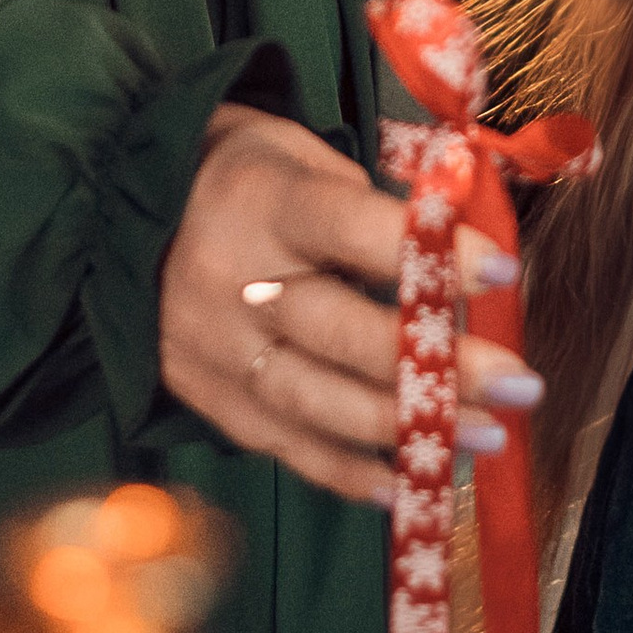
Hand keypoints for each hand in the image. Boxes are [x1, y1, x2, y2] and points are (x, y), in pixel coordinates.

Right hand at [158, 106, 538, 510]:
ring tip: (487, 437)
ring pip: (317, 404)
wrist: (112, 209)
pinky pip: (283, 446)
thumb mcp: (293, 149)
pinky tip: (409, 483)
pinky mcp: (204, 396)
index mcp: (259, 201)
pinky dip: (347, 472)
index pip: (354, 231)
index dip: (430, 256)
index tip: (503, 273)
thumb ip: (368, 200)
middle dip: (438, 366)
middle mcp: (231, 280)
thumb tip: (453, 250)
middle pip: (341, 333)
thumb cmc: (233, 173)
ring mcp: (212, 349)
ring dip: (409, 429)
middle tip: (521, 384)